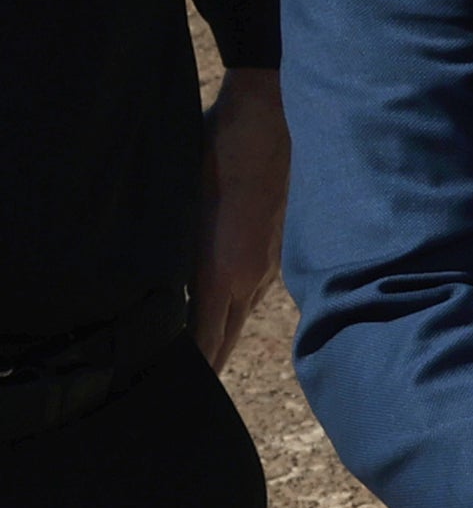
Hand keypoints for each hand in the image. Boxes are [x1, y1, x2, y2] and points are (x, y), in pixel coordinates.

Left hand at [192, 72, 292, 371]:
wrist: (274, 114)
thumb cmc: (221, 152)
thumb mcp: (182, 204)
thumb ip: (175, 256)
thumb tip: (156, 290)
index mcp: (226, 271)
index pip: (207, 340)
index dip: (195, 370)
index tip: (179, 393)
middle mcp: (253, 275)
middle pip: (227, 336)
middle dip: (208, 364)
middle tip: (188, 391)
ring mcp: (271, 259)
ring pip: (242, 310)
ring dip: (222, 332)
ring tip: (202, 353)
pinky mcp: (281, 242)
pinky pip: (255, 285)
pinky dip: (236, 303)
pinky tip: (225, 300)